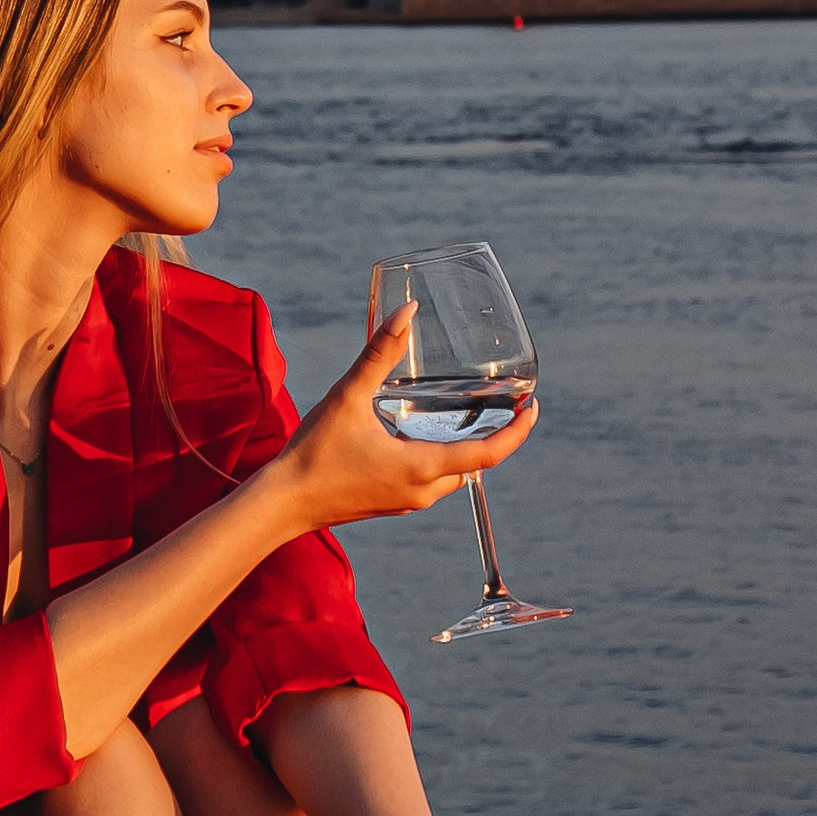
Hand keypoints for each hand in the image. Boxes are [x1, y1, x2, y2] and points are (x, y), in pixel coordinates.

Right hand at [276, 308, 536, 532]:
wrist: (282, 503)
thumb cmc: (314, 453)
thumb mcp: (349, 396)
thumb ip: (379, 353)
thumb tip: (407, 311)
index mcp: (422, 468)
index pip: (489, 454)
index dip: (518, 431)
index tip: (533, 407)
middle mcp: (422, 491)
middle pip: (476, 464)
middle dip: (498, 436)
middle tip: (509, 405)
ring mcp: (406, 501)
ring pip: (454, 475)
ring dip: (469, 448)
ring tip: (475, 416)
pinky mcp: (391, 503)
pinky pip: (432, 481)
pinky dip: (444, 458)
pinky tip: (428, 436)